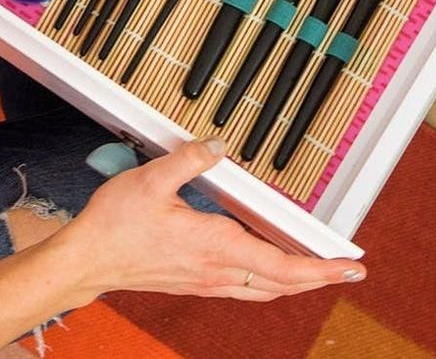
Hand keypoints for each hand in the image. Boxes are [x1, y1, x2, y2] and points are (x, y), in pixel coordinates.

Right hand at [54, 139, 365, 302]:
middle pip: (281, 284)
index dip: (320, 268)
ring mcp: (205, 281)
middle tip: (346, 272)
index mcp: (214, 246)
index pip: (282, 266)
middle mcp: (215, 270)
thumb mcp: (152, 178)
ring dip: (296, 283)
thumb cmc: (115, 225)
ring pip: (264, 290)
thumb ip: (190, 158)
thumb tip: (220, 144)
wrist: (88, 259)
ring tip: (316, 272)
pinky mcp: (193, 282)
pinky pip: (244, 289)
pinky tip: (267, 272)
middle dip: (318, 278)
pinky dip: (269, 282)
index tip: (347, 267)